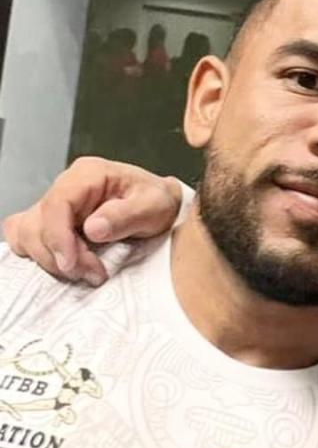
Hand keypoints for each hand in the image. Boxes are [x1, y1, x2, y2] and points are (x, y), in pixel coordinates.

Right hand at [2, 157, 183, 285]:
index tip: (71, 263)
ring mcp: (56, 205)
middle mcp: (66, 186)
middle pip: (38, 223)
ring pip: (27, 233)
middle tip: (93, 273)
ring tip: (86, 272)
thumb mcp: (154, 206)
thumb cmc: (157, 201)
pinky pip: (27, 238)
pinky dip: (39, 255)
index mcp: (88, 175)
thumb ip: (126, 215)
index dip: (58, 236)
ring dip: (50, 259)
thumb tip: (92, 228)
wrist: (161, 205)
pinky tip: (66, 265)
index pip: (57, 204)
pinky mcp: (52, 222)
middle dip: (60, 255)